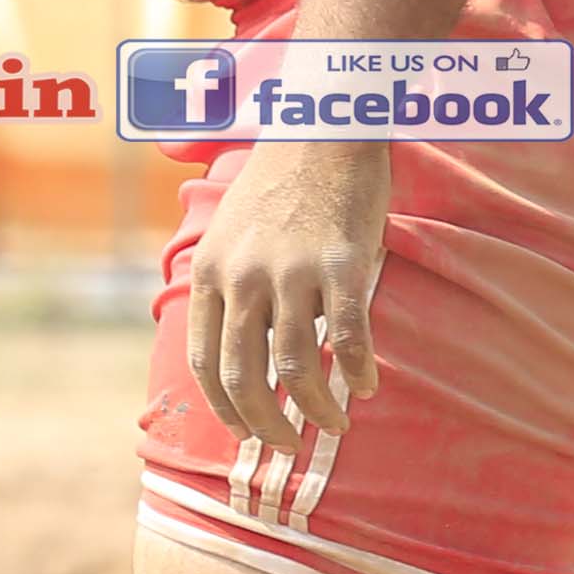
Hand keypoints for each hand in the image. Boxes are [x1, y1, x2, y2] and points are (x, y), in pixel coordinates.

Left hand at [180, 134, 388, 447]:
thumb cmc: (280, 182)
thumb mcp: (229, 233)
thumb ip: (227, 286)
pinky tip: (366, 387)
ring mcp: (291, 271)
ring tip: (334, 424)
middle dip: (267, 426)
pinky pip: (350, 335)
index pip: (207, 364)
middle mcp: (243, 277)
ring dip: (316, 408)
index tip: (246, 434)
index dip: (226, 411)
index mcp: (211, 272)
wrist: (322, 126)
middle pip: (246, 378)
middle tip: (288, 447)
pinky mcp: (340, 263)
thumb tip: (238, 349)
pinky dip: (358, 371)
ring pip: (297, 366)